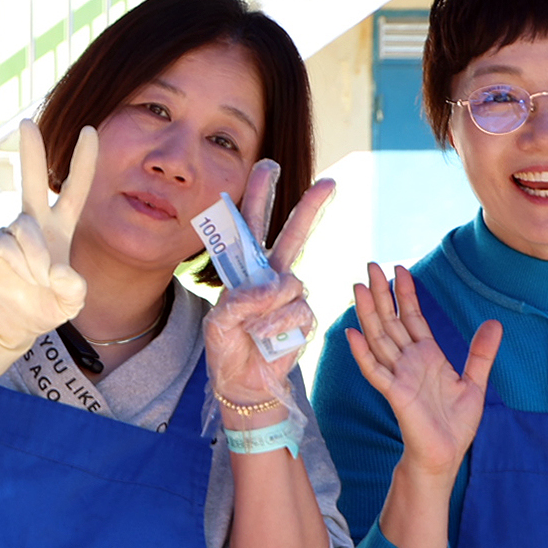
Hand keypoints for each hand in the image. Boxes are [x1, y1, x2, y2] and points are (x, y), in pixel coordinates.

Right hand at [0, 121, 97, 383]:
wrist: (11, 321)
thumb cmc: (45, 303)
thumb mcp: (71, 302)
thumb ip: (73, 289)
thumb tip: (58, 271)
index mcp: (61, 226)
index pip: (75, 188)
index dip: (83, 161)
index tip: (89, 129)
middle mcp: (34, 222)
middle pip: (31, 179)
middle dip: (30, 151)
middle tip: (25, 122)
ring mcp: (11, 232)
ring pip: (24, 228)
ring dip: (35, 254)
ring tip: (40, 276)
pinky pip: (4, 245)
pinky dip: (16, 262)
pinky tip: (19, 275)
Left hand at [202, 160, 335, 410]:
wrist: (242, 382)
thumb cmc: (227, 347)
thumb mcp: (217, 323)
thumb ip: (238, 302)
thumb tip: (273, 287)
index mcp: (246, 269)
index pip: (251, 227)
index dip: (258, 196)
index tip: (266, 165)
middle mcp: (273, 276)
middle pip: (293, 235)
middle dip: (310, 208)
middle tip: (330, 183)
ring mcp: (292, 296)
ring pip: (289, 282)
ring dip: (266, 306)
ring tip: (250, 328)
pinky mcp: (306, 317)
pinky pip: (295, 311)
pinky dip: (276, 326)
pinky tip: (265, 338)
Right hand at [342, 264, 501, 478]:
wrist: (445, 455)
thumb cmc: (455, 424)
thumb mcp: (475, 382)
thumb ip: (481, 352)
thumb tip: (494, 322)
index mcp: (426, 356)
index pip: (412, 318)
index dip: (406, 294)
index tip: (400, 270)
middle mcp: (408, 362)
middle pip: (391, 321)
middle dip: (381, 294)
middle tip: (371, 266)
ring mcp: (398, 376)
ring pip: (379, 339)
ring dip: (367, 314)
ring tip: (357, 288)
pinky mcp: (395, 394)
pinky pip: (375, 371)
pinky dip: (362, 354)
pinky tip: (352, 334)